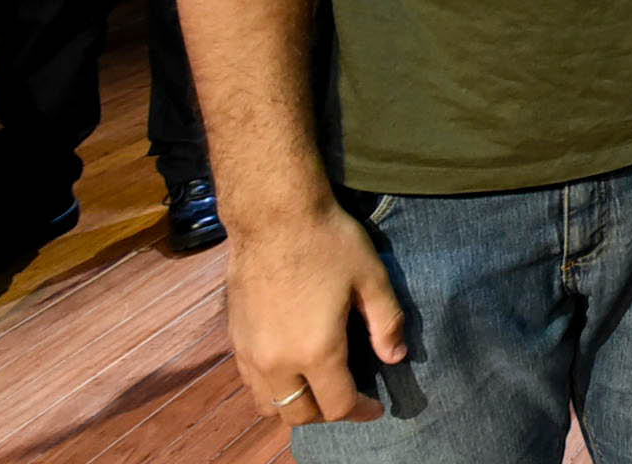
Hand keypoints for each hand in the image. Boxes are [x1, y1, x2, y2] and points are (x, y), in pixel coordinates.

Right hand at [227, 201, 407, 425]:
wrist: (274, 216)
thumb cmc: (328, 242)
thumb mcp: (372, 279)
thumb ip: (386, 323)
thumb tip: (396, 357)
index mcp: (315, 352)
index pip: (338, 405)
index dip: (362, 412)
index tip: (377, 407)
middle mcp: (277, 362)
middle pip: (299, 415)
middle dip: (328, 414)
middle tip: (349, 397)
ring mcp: (250, 353)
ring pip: (269, 406)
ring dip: (296, 406)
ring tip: (319, 388)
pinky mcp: (235, 339)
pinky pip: (251, 384)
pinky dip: (273, 389)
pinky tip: (292, 368)